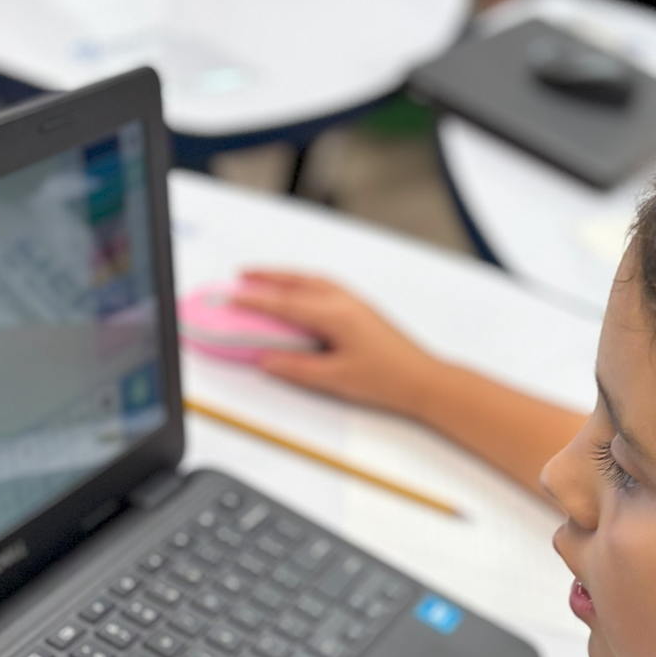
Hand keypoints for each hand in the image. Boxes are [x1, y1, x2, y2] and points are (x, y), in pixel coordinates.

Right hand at [229, 272, 445, 417]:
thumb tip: (268, 360)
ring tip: (265, 281)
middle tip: (242, 275)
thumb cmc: (387, 380)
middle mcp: (345, 302)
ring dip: (287, 278)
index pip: (285, 303)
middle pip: (298, 282)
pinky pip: (326, 288)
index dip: (254, 300)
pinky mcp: (362, 312)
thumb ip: (297, 368)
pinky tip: (300, 294)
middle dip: (268, 277)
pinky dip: (305, 285)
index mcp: (335, 315)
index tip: (231, 297)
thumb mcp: (335, 379)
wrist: (424, 381)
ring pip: (314, 282)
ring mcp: (356, 304)